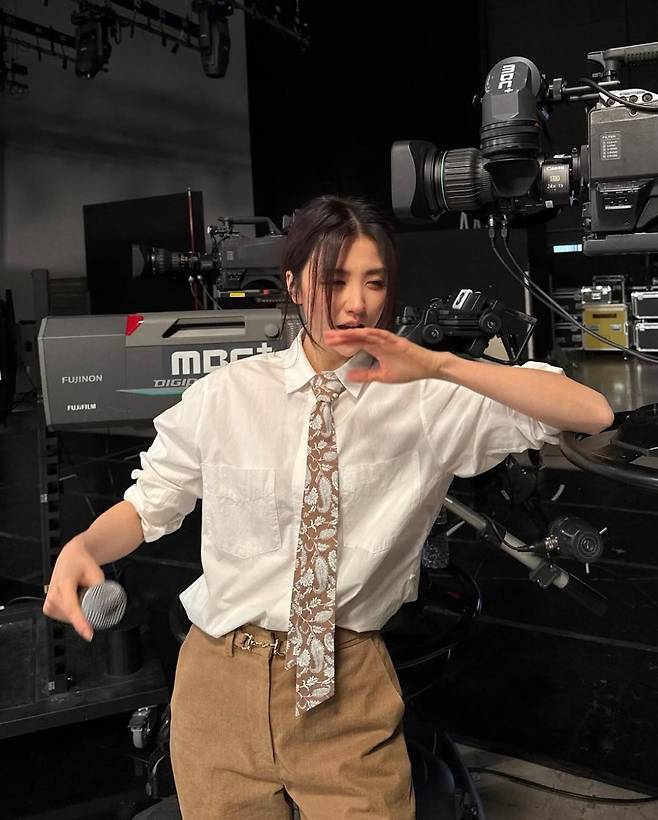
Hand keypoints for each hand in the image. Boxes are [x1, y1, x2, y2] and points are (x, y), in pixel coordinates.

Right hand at [43, 537, 104, 640]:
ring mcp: (49, 602)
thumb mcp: (96, 572)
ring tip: (79, 593)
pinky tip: (74, 600)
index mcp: (64, 584)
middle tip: (89, 594)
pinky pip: (64, 618)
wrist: (70, 558)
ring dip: (79, 611)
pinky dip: (72, 613)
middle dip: (85, 612)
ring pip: (68, 619)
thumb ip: (100, 587)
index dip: (81, 622)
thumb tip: (104, 603)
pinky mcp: (48, 608)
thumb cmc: (81, 563)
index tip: (88, 633)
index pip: (72, 607)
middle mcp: (53, 594)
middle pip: (72, 615)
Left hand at [323, 327, 448, 383]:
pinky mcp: (397, 341)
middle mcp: (380, 343)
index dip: (342, 342)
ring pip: (367, 335)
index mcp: (376, 349)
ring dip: (353, 334)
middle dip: (342, 337)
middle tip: (327, 336)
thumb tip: (349, 376)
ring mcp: (388, 341)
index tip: (329, 342)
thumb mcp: (382, 376)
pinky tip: (362, 332)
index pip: (356, 344)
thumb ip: (366, 375)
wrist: (428, 367)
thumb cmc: (409, 369)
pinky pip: (384, 335)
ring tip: (340, 334)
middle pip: (357, 337)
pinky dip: (373, 333)